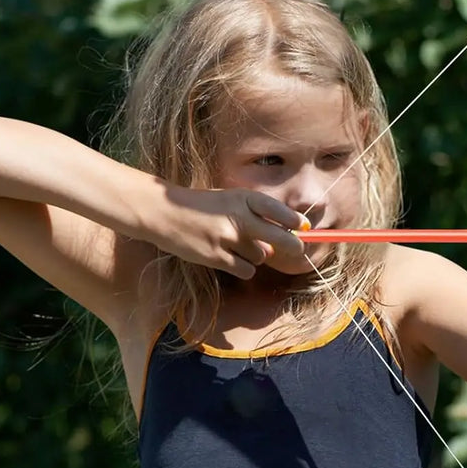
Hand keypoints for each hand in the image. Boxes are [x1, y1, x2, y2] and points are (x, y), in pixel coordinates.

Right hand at [159, 184, 307, 278]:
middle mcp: (238, 217)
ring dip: (256, 255)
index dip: (294, 220)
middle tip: (298, 249)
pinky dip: (243, 268)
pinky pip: (246, 270)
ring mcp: (227, 238)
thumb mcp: (228, 199)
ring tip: (236, 246)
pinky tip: (230, 259)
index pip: (277, 210)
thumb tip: (284, 233)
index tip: (304, 227)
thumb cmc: (201, 206)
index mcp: (242, 197)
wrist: (162, 212)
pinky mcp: (216, 257)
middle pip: (280, 237)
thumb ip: (254, 213)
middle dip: (293, 245)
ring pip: (261, 256)